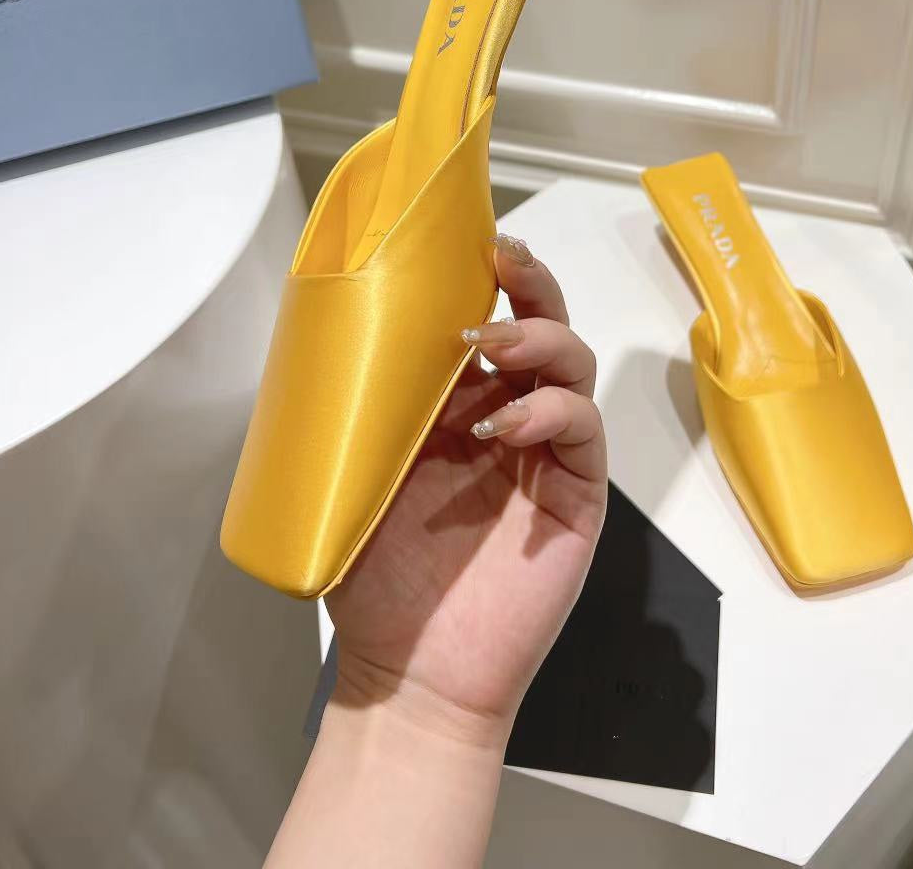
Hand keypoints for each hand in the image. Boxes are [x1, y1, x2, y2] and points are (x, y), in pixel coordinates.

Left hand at [326, 235, 606, 743]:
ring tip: (494, 341)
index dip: (483, 278)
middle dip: (530, 285)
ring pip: (571, 367)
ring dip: (540, 338)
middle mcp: (508, 417)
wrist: (410, 670)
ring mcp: (545, 454)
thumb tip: (331, 330)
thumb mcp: (354, 472)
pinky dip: (552, 411)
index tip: (469, 241)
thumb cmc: (376, 577)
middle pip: (542, 327)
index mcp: (456, 405)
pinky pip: (581, 432)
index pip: (484, 321)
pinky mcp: (577, 495)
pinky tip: (509, 422)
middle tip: (504, 261)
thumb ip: (362, 407)